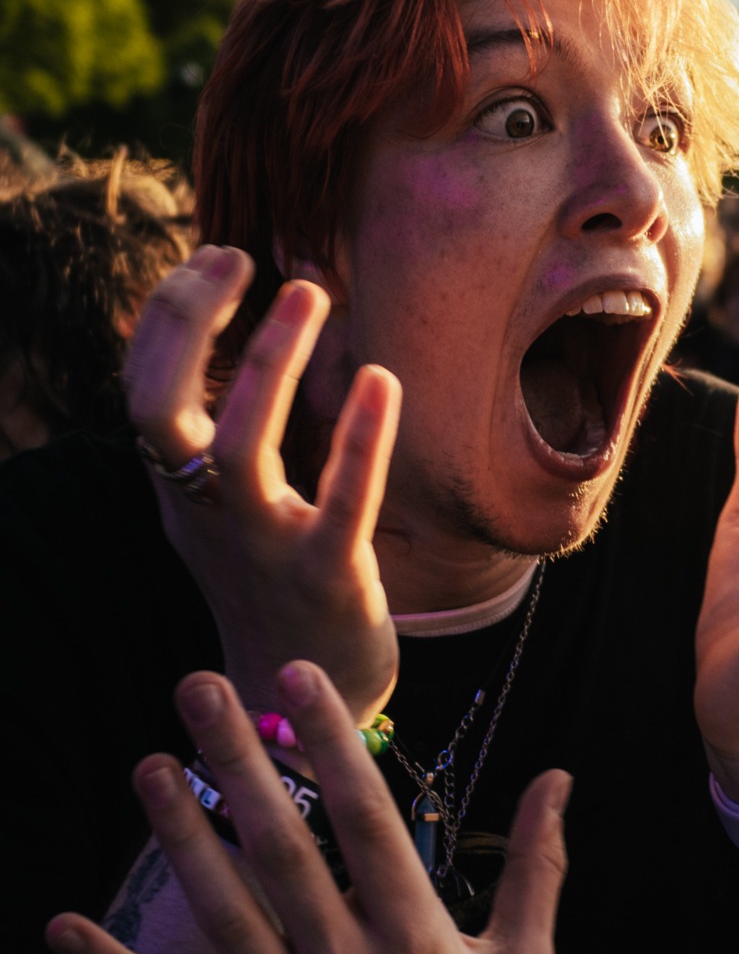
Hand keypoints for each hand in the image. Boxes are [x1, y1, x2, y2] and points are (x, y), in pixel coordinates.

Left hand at [46, 663, 568, 953]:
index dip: (333, 743)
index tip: (299, 676)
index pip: (365, 819)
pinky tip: (60, 928)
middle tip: (198, 685)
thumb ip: (539, 868)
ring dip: (178, 836)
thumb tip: (558, 778)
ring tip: (147, 765)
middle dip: (237, 762)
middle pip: (280, 848)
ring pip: (223, 911)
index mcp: (414, 936)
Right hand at [126, 246, 399, 722]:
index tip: (214, 254)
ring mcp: (264, 547)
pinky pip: (341, 502)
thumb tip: (236, 317)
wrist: (298, 699)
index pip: (141, 386)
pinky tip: (382, 378)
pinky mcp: (329, 577)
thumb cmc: (269, 577)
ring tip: (310, 292)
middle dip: (186, 322)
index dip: (167, 314)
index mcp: (179, 488)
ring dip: (267, 363)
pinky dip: (361, 438)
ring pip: (239, 449)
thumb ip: (219, 423)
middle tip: (238, 256)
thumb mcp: (224, 501)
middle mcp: (206, 513)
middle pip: (160, 407)